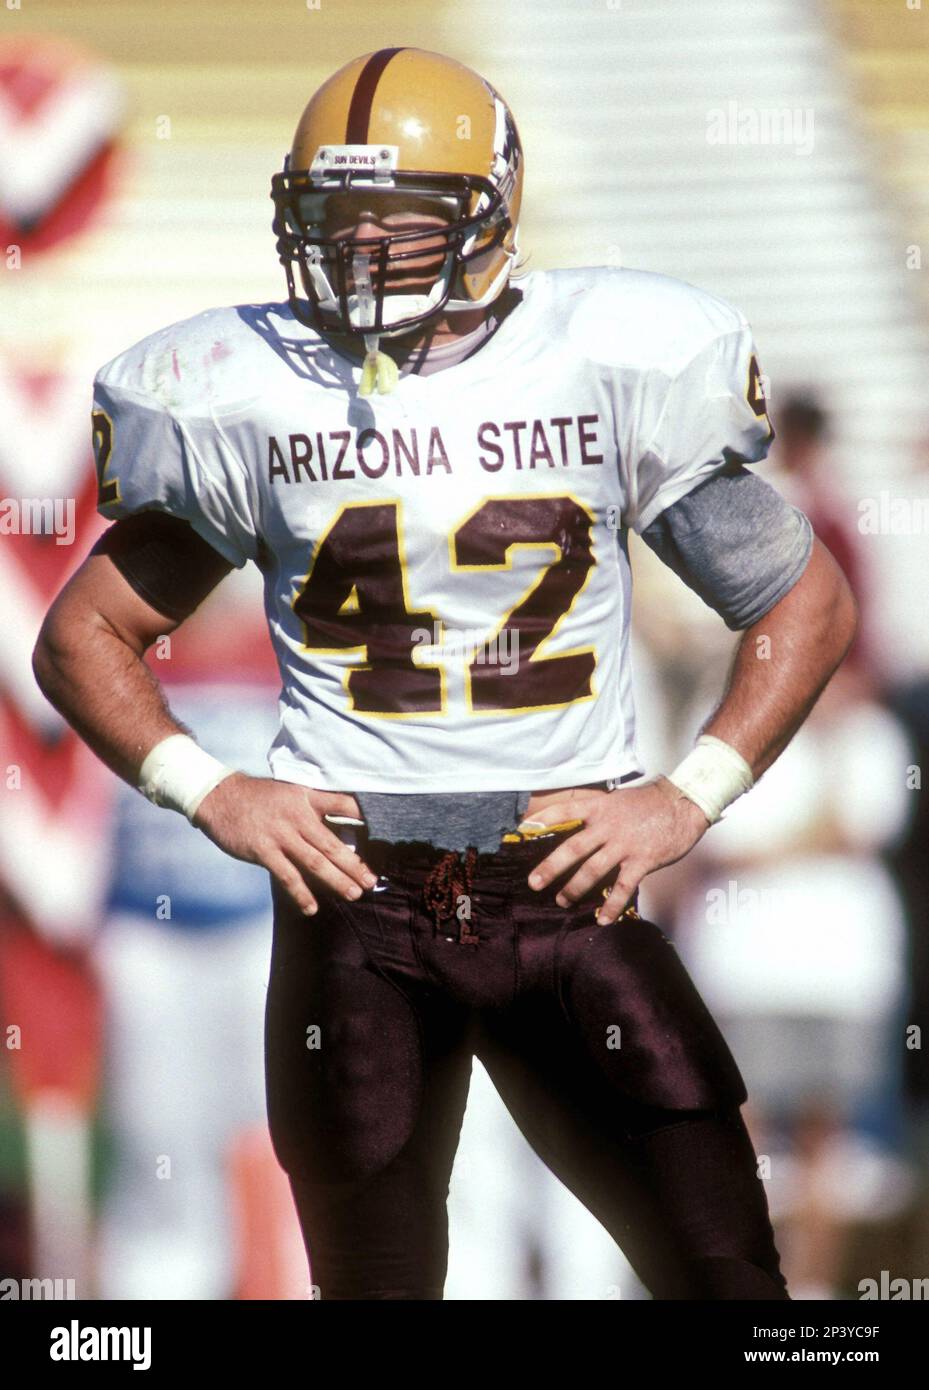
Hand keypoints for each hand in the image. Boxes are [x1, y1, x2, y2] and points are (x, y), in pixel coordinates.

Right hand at [192, 774, 376, 915]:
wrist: (220, 797)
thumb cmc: (260, 797)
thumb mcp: (292, 792)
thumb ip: (315, 807)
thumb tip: (343, 828)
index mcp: (307, 797)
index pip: (343, 805)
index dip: (365, 818)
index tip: (385, 834)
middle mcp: (298, 816)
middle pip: (333, 844)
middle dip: (355, 864)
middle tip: (372, 881)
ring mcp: (280, 834)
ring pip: (315, 862)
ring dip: (336, 880)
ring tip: (354, 894)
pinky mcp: (263, 850)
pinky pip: (287, 876)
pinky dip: (300, 893)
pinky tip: (312, 907)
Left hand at [525, 777, 709, 923]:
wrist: (684, 804)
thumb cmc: (651, 801)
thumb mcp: (618, 799)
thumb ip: (598, 812)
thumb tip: (578, 823)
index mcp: (600, 807)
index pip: (565, 811)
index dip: (543, 820)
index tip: (523, 830)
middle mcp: (608, 826)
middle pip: (572, 848)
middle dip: (550, 867)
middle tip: (534, 882)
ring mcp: (624, 844)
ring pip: (592, 870)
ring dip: (574, 888)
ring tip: (562, 900)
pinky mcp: (642, 861)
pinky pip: (623, 887)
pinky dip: (611, 905)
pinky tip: (603, 919)